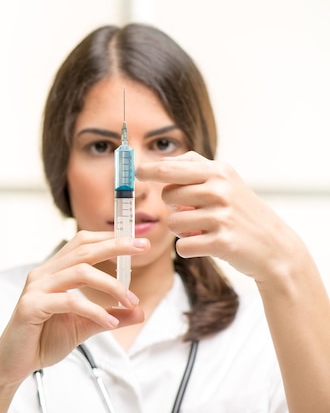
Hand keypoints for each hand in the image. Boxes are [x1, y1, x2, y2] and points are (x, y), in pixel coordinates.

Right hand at [0, 231, 146, 387]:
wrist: (14, 363)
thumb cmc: (43, 340)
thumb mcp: (84, 326)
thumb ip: (109, 316)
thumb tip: (139, 311)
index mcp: (53, 272)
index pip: (81, 244)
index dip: (108, 238)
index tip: (136, 242)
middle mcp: (43, 274)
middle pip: (83, 250)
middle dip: (115, 246)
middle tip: (142, 248)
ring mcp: (35, 288)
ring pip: (79, 272)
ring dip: (111, 284)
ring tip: (130, 301)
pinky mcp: (31, 306)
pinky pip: (70, 301)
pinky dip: (95, 310)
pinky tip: (109, 321)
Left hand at [136, 151, 300, 280]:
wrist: (275, 247)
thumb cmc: (242, 212)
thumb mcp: (226, 181)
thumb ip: (195, 168)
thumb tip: (157, 163)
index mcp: (219, 171)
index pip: (170, 168)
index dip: (148, 170)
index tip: (136, 171)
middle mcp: (220, 190)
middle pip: (167, 196)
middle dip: (172, 207)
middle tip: (192, 211)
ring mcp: (221, 216)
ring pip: (172, 223)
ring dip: (181, 231)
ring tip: (203, 229)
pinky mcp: (221, 242)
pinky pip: (182, 246)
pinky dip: (188, 248)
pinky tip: (206, 245)